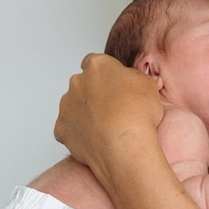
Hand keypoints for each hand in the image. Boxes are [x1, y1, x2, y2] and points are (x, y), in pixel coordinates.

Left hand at [54, 53, 163, 167]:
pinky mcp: (61, 128)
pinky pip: (68, 128)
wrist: (124, 146)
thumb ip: (132, 77)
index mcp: (98, 66)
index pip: (94, 62)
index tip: (113, 84)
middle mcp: (78, 82)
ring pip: (74, 106)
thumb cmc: (137, 115)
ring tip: (106, 126)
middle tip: (113, 108)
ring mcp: (67, 106)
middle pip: (83, 84)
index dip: (105, 74)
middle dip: (94, 93)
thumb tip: (129, 81)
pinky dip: (79, 132)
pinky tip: (95, 139)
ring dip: (86, 112)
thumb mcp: (147, 84)